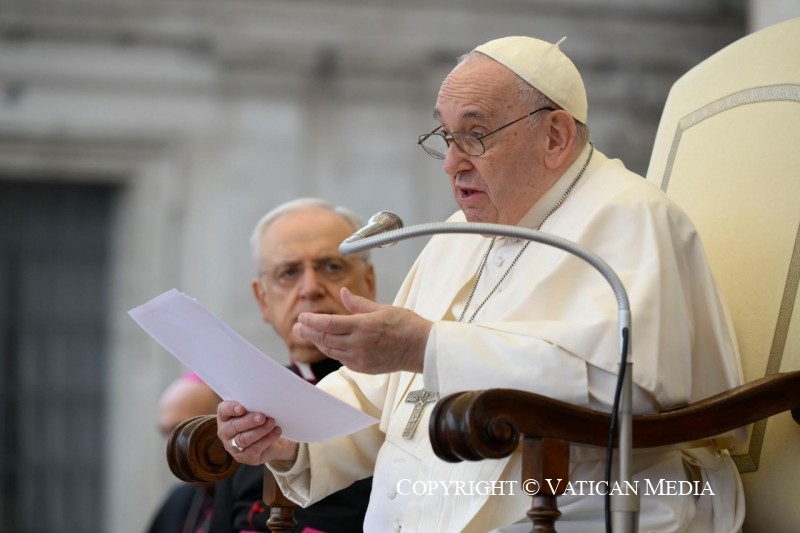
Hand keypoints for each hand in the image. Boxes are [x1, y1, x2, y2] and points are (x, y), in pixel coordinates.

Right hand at [217, 400, 297, 464]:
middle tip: (262, 416)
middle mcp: (225, 432)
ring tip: (271, 423)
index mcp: (225, 417)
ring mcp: (233, 446)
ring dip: (259, 431)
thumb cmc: (261, 420)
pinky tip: (276, 432)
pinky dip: (267, 439)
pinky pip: (254, 449)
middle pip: (233, 427)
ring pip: (243, 439)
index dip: (230, 409)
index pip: (223, 410)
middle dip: (248, 421)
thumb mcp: (256, 410)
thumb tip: (262, 401)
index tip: (242, 408)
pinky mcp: (244, 457)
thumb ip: (254, 406)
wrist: (274, 440)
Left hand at [293, 287, 432, 373]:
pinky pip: (341, 358)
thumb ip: (358, 303)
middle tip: (297, 327)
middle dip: (308, 332)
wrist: (422, 349)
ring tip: (308, 335)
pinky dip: (332, 350)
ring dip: (317, 342)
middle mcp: (358, 344)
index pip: (328, 324)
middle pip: (325, 338)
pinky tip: (328, 344)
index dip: (311, 321)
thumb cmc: (406, 326)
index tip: (302, 318)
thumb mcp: (382, 308)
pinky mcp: (363, 367)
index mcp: (363, 326)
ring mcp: (360, 358)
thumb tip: (342, 293)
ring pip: (330, 350)